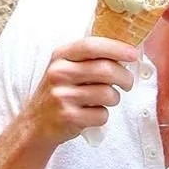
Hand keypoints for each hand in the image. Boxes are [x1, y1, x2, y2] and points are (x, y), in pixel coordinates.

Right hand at [23, 37, 137, 145]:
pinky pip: (102, 114)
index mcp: (61, 56)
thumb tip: (127, 53)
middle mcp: (59, 73)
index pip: (92, 46)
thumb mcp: (67, 67)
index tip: (133, 54)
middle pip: (106, 70)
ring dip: (114, 99)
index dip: (117, 48)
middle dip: (125, 78)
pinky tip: (91, 114)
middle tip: (127, 84)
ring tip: (105, 100)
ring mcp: (62, 96)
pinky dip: (103, 116)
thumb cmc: (61, 91)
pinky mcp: (68, 117)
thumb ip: (90, 58)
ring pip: (108, 94)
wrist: (36, 122)